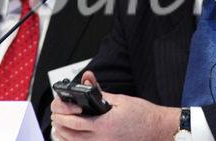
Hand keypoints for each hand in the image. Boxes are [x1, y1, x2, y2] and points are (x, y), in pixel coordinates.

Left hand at [51, 71, 179, 140]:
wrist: (158, 130)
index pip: (74, 122)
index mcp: (104, 124)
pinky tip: (73, 137)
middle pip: (70, 135)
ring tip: (60, 126)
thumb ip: (100, 93)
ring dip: (64, 136)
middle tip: (57, 115)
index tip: (59, 109)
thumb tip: (87, 81)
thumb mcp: (120, 100)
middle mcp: (102, 139)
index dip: (63, 115)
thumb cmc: (144, 115)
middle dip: (60, 124)